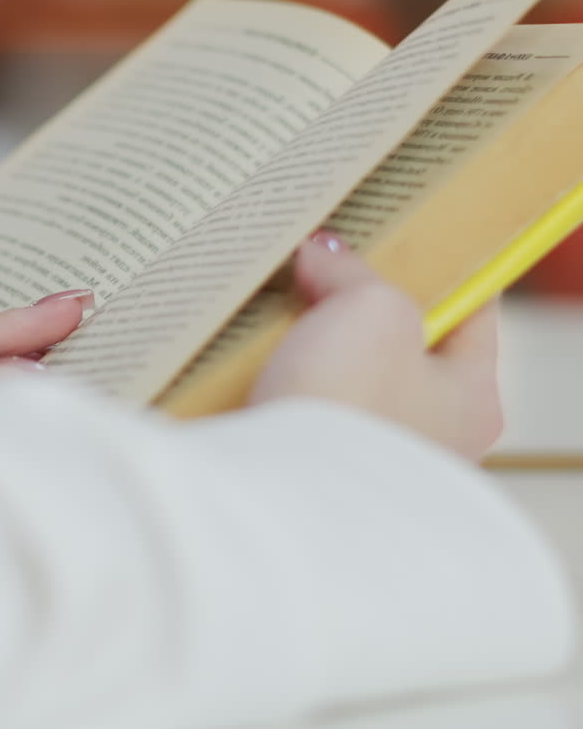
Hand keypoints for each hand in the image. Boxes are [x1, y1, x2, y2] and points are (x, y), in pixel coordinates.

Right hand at [251, 235, 501, 460]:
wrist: (275, 495)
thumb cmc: (348, 404)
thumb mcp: (372, 307)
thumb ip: (354, 271)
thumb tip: (321, 256)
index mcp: (473, 400)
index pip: (474, 314)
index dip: (443, 265)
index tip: (411, 233)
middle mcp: (431, 437)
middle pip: (402, 343)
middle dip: (362, 303)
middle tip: (332, 262)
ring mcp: (369, 459)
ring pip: (346, 374)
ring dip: (315, 339)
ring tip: (282, 300)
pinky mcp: (312, 471)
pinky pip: (301, 406)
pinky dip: (280, 375)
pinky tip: (254, 349)